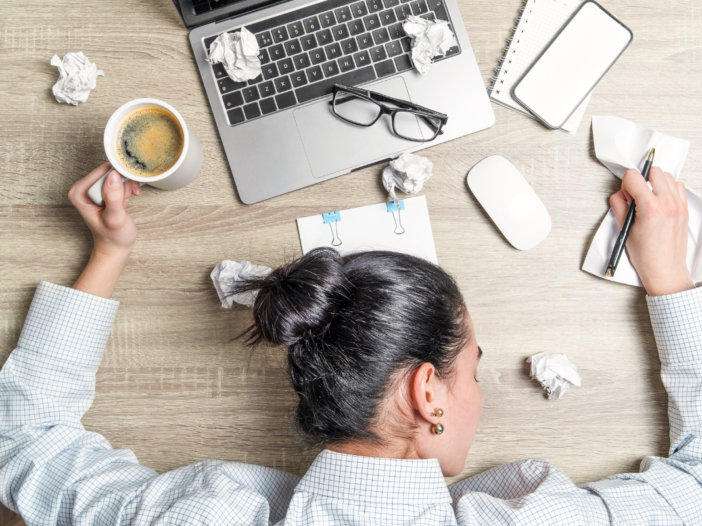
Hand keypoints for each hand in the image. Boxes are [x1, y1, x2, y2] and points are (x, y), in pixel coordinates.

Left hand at [69, 163, 140, 298]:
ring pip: (116, 174)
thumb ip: (113, 198)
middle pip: (109, 171)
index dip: (118, 178)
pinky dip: (127, 188)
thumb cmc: (113, 237)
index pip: (102, 171)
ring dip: (126, 187)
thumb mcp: (114, 219)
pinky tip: (127, 200)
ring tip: (125, 203)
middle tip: (125, 200)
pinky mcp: (102, 190)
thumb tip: (113, 176)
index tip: (126, 191)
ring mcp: (93, 189)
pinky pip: (118, 179)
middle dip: (123, 183)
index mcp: (79, 192)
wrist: (115, 247)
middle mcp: (83, 188)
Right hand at [610, 167, 693, 295]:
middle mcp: (667, 204)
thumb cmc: (646, 255)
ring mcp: (679, 206)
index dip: (625, 183)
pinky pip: (678, 187)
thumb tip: (620, 195)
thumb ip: (619, 206)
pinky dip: (667, 189)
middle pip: (654, 171)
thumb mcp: (624, 229)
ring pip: (667, 176)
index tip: (625, 193)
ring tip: (648, 197)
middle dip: (641, 179)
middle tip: (635, 194)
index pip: (634, 177)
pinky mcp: (685, 209)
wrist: (665, 270)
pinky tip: (659, 200)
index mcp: (650, 208)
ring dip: (655, 183)